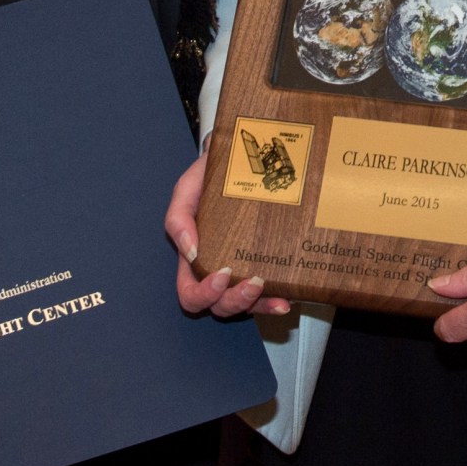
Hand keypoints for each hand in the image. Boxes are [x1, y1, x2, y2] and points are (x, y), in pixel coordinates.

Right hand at [164, 154, 290, 317]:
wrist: (242, 159)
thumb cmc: (208, 177)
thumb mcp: (186, 190)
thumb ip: (178, 217)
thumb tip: (190, 252)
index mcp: (194, 258)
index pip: (190, 293)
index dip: (203, 294)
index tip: (222, 274)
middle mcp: (217, 269)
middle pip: (219, 306)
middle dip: (236, 301)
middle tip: (254, 282)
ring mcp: (242, 269)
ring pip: (245, 306)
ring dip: (259, 306)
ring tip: (278, 297)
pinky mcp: (263, 263)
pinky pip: (268, 293)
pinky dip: (275, 300)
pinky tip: (288, 298)